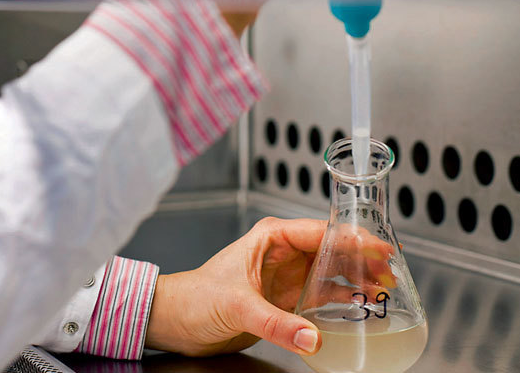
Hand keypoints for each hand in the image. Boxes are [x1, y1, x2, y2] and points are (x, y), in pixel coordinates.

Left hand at [144, 217, 394, 356]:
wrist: (178, 321)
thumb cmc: (196, 297)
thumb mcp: (236, 305)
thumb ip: (274, 323)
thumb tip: (312, 337)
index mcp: (271, 238)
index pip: (321, 232)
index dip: (354, 238)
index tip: (381, 248)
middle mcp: (282, 253)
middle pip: (332, 249)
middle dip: (362, 258)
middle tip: (391, 272)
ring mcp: (286, 275)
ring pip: (330, 272)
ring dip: (356, 279)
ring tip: (383, 289)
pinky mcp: (285, 298)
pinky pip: (321, 295)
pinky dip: (341, 299)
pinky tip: (359, 305)